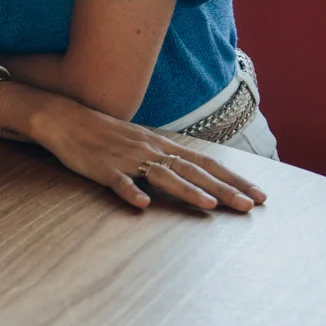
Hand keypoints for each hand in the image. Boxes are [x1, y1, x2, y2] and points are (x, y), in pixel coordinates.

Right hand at [24, 98, 265, 212]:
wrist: (66, 119)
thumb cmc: (105, 134)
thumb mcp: (142, 142)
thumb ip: (166, 158)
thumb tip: (195, 174)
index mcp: (162, 145)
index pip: (206, 163)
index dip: (233, 179)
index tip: (259, 196)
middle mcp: (150, 150)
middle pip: (193, 170)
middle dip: (223, 189)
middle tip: (249, 206)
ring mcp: (127, 158)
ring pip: (161, 175)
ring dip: (187, 190)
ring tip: (209, 206)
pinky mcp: (102, 168)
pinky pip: (118, 181)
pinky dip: (130, 192)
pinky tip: (142, 205)